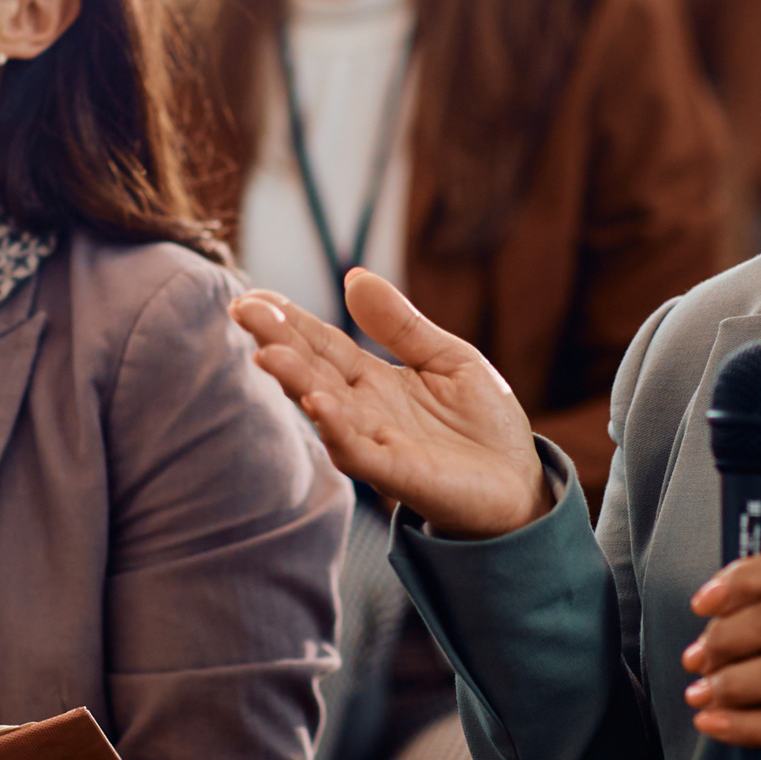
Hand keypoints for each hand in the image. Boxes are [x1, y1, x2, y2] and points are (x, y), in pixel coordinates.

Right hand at [233, 272, 550, 540]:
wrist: (518, 484)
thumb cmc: (483, 423)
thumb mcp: (447, 357)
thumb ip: (401, 324)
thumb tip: (354, 275)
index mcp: (372, 378)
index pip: (322, 344)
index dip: (289, 319)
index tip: (252, 295)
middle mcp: (363, 409)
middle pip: (312, 370)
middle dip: (277, 341)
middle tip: (242, 310)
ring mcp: (376, 441)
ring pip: (324, 409)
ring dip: (295, 383)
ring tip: (267, 354)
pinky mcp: (397, 473)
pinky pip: (358, 451)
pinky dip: (335, 428)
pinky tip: (317, 404)